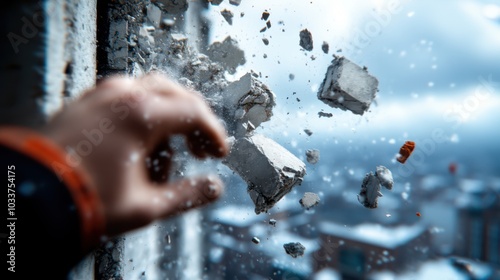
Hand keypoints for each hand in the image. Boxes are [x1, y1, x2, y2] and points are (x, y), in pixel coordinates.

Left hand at [43, 73, 228, 240]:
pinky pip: (124, 98)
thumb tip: (215, 187)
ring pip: (150, 92)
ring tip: (163, 156)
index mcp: (142, 114)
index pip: (194, 112)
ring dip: (166, 118)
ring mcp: (101, 95)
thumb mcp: (147, 205)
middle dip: (193, 122)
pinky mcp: (85, 101)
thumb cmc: (86, 200)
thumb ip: (189, 194)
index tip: (219, 153)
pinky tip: (137, 145)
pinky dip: (141, 115)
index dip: (214, 133)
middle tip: (200, 150)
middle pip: (175, 95)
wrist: (31, 196)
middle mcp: (123, 96)